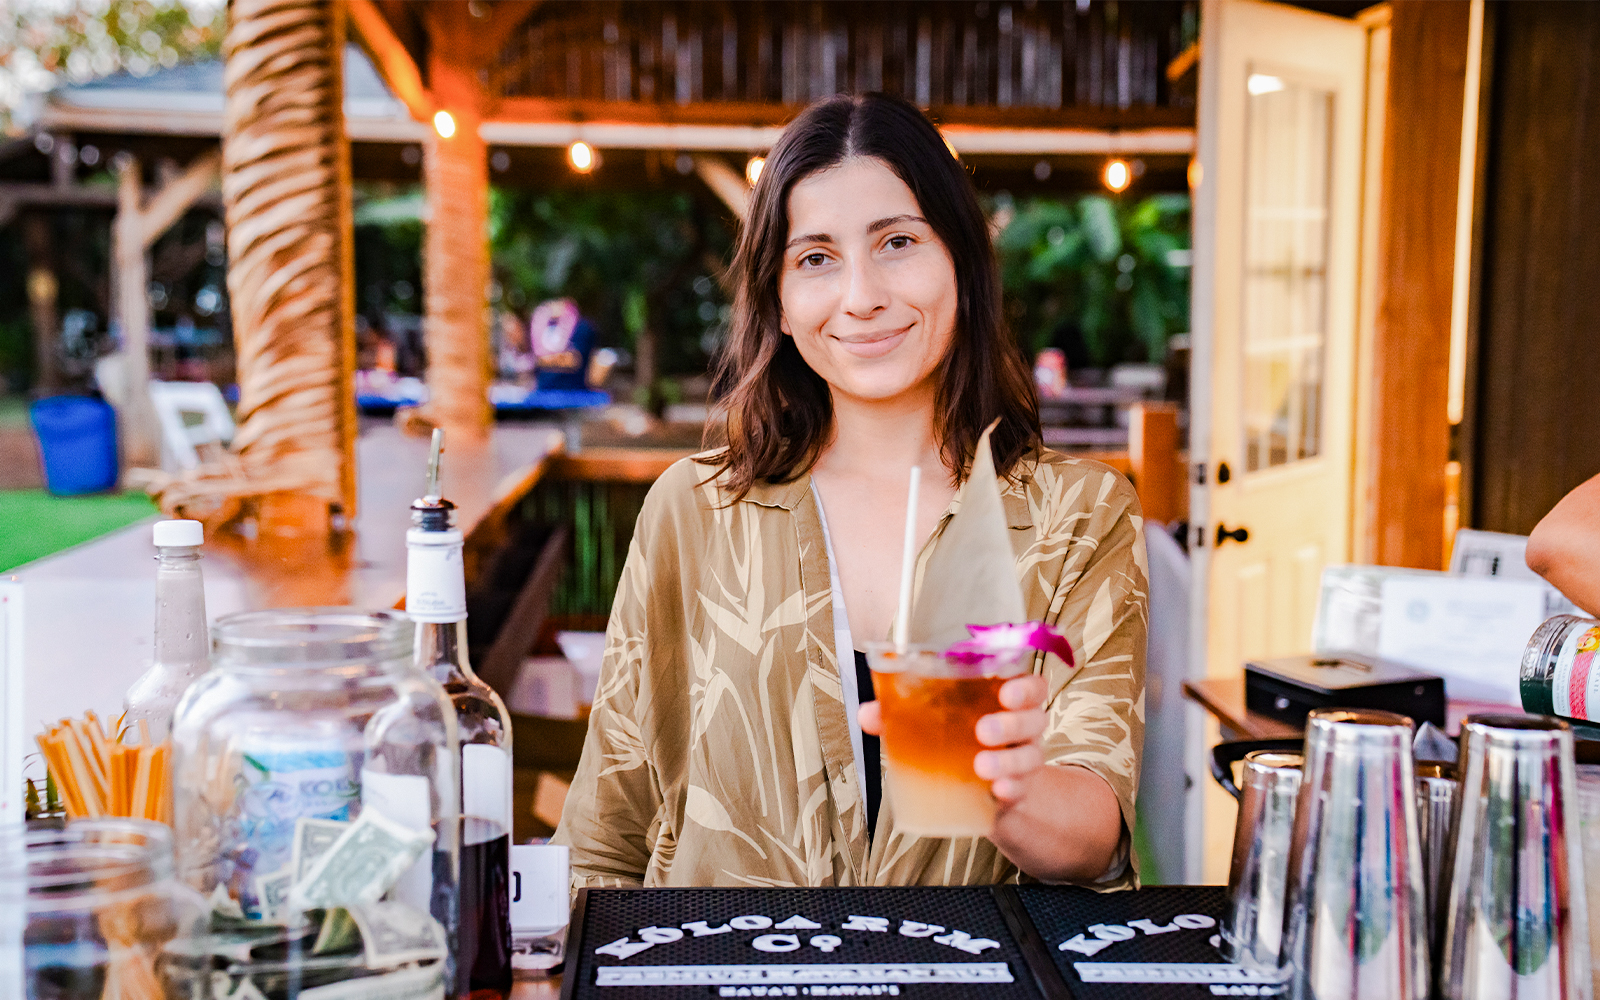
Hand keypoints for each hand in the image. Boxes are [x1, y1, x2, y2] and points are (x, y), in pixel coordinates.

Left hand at [856, 674, 1047, 802]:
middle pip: (1034, 718)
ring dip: (1007, 760)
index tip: (1006, 690)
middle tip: (982, 730)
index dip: (1025, 686)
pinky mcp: (1019, 789)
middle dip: (1011, 723)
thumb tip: (866, 713)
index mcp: (1004, 701)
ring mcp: (1023, 759)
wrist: (982, 791)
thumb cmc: (958, 741)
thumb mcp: (934, 724)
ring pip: (1030, 755)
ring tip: (981, 765)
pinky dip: (1012, 788)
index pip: (1030, 685)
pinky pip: (1023, 788)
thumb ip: (901, 714)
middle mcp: (1022, 728)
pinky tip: (998, 790)